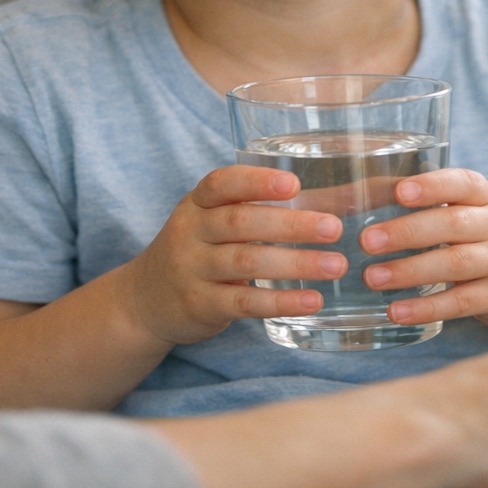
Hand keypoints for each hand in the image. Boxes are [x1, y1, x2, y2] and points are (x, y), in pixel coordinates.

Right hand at [117, 165, 346, 345]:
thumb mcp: (214, 221)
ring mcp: (191, 270)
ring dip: (295, 264)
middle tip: (334, 228)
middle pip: (240, 222)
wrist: (145, 300)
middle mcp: (190, 232)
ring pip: (245, 262)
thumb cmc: (199, 250)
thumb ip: (262, 209)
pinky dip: (280, 302)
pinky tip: (313, 301)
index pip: (220, 183)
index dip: (256, 181)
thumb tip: (342, 197)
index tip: (293, 184)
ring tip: (336, 265)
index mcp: (197, 203)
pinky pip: (243, 304)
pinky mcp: (200, 305)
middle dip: (290, 224)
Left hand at [359, 168, 487, 333]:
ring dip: (409, 271)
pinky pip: (461, 303)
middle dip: (407, 232)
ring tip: (372, 277)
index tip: (399, 192)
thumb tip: (369, 198)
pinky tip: (396, 311)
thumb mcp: (479, 215)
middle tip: (366, 240)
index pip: (464, 183)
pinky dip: (426, 308)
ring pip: (455, 264)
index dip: (432, 186)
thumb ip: (440, 207)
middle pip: (454, 224)